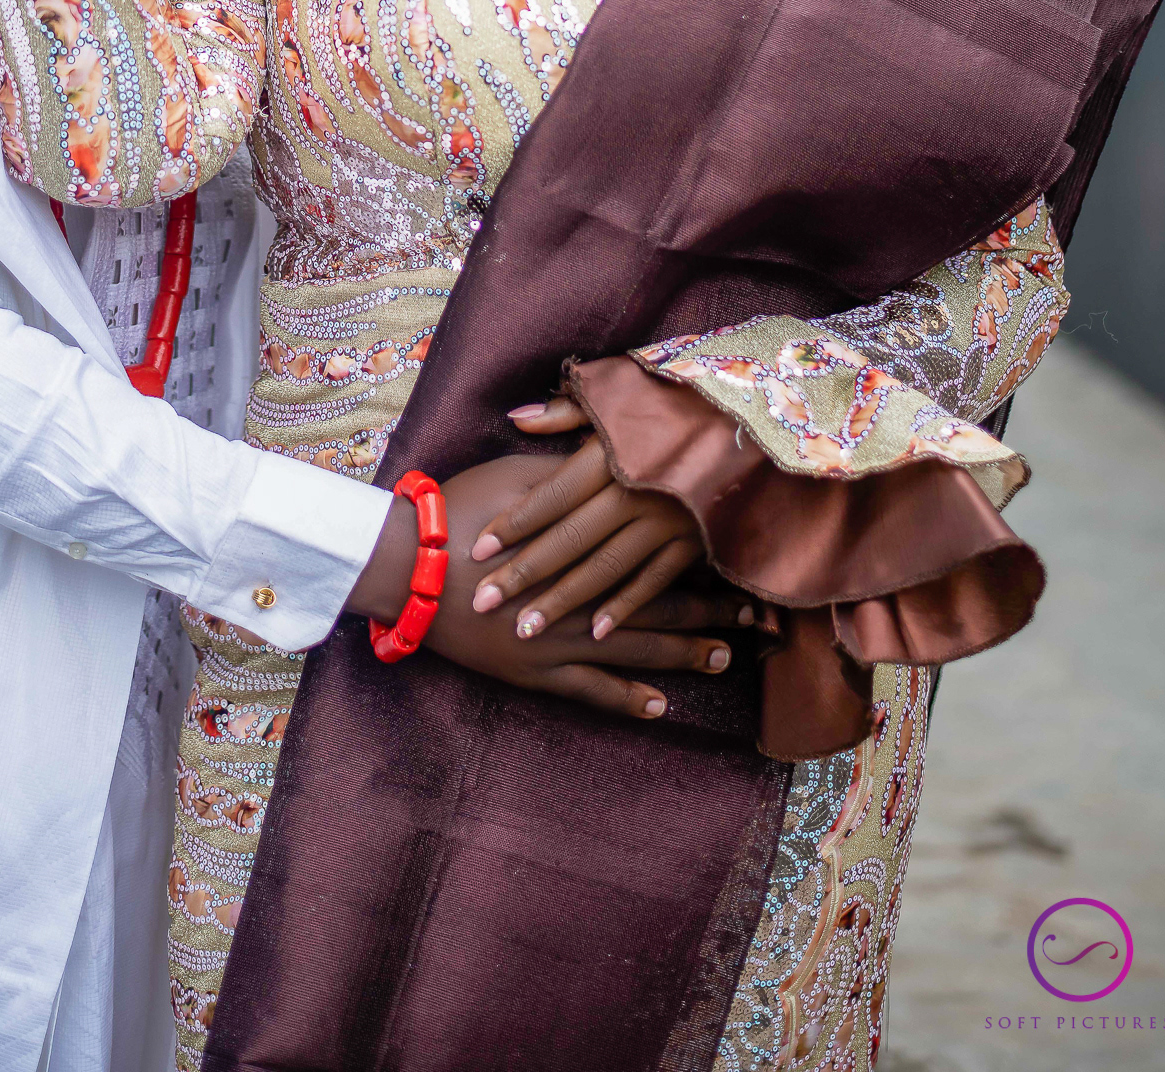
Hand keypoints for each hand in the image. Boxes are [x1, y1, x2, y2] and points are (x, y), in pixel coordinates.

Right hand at [349, 454, 746, 721]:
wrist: (405, 566)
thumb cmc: (457, 511)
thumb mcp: (516, 474)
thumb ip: (568, 473)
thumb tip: (610, 458)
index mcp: (583, 540)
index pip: (657, 549)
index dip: (704, 558)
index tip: (746, 561)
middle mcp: (583, 592)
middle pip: (660, 601)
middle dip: (713, 610)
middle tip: (760, 619)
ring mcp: (561, 637)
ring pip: (637, 647)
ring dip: (684, 652)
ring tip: (727, 657)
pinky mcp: (536, 669)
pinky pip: (592, 689)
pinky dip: (627, 697)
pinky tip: (659, 705)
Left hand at [469, 394, 753, 646]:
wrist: (759, 421)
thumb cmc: (678, 400)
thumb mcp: (622, 391)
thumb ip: (568, 410)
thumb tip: (516, 418)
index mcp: (613, 452)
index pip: (552, 495)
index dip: (513, 524)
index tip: (477, 551)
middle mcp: (637, 489)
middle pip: (571, 539)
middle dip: (525, 574)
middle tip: (483, 602)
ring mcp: (670, 520)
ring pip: (607, 568)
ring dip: (566, 601)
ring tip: (527, 628)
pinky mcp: (698, 541)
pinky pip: (655, 581)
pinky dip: (625, 606)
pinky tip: (594, 632)